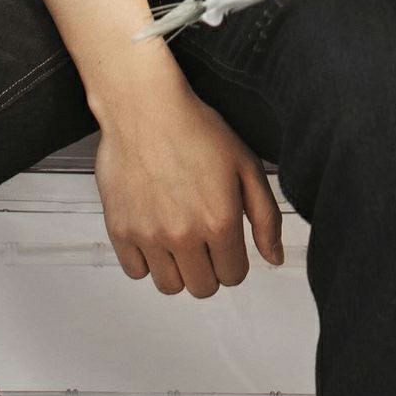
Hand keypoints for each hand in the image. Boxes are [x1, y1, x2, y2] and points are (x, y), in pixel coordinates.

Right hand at [93, 73, 283, 296]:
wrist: (146, 108)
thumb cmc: (195, 129)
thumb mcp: (246, 165)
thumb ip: (266, 217)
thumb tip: (274, 257)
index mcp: (219, 221)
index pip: (234, 275)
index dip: (234, 260)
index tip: (227, 242)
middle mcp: (184, 235)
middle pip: (202, 288)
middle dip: (209, 268)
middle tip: (203, 239)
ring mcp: (149, 235)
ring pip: (169, 286)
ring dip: (178, 269)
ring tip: (178, 237)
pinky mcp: (120, 230)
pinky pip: (135, 271)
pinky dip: (146, 260)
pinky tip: (154, 232)